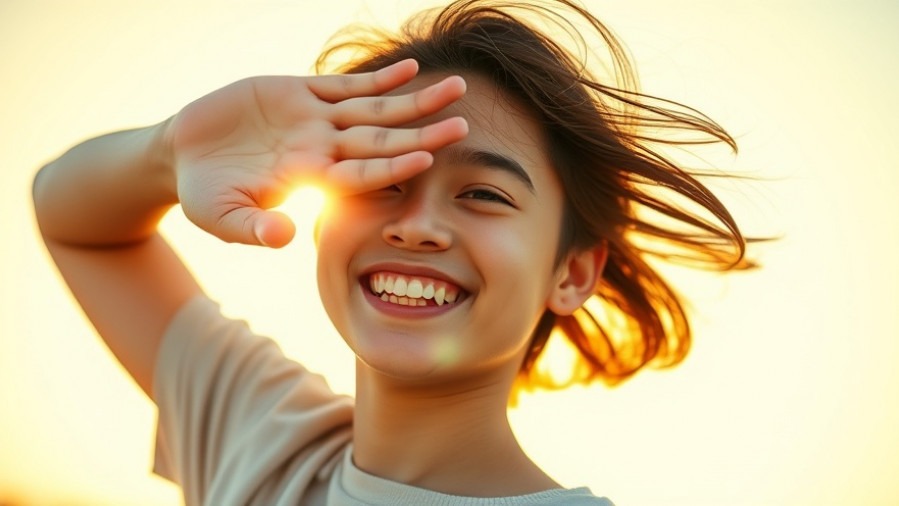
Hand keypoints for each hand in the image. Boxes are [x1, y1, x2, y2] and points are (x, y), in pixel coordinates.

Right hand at [168, 59, 467, 247]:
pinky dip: (378, 77)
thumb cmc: (205, 195)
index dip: (394, 167)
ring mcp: (315, 118)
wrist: (185, 155)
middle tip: (464, 126)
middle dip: (422, 133)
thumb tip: (284, 237)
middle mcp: (323, 148)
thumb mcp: (222, 217)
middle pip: (383, 140)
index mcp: (310, 178)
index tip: (428, 160)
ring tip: (456, 88)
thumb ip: (253, 228)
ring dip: (415, 100)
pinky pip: (346, 84)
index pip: (363, 174)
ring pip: (375, 108)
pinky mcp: (298, 91)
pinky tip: (411, 68)